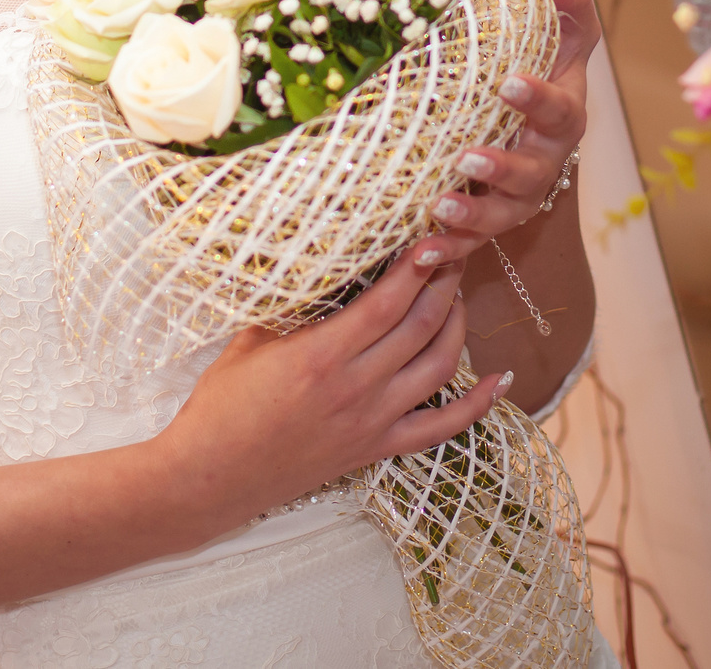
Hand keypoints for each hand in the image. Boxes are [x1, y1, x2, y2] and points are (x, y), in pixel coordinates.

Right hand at [157, 252, 511, 531]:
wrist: (209, 478)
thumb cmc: (221, 407)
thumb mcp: (249, 341)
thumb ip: (292, 307)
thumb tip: (322, 265)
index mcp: (323, 355)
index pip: (388, 300)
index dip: (417, 264)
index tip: (433, 233)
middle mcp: (357, 387)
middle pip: (422, 324)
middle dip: (444, 281)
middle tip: (453, 249)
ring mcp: (372, 422)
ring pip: (439, 367)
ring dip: (458, 325)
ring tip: (458, 293)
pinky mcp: (376, 449)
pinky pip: (440, 429)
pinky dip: (477, 406)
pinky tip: (501, 381)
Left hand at [408, 0, 594, 270]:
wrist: (540, 130)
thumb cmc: (548, 69)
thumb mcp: (565, 35)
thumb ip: (566, 0)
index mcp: (563, 116)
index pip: (559, 109)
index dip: (537, 98)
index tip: (509, 82)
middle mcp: (545, 162)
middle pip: (532, 174)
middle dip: (501, 169)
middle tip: (466, 158)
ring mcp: (519, 198)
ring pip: (502, 216)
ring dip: (472, 218)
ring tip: (439, 208)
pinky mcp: (490, 222)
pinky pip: (471, 245)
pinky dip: (447, 253)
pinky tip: (417, 254)